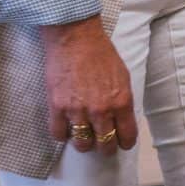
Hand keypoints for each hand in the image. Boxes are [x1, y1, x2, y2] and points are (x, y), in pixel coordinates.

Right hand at [40, 18, 135, 153]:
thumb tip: (121, 118)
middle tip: (101, 144)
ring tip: (83, 138)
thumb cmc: (101, 53)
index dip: (124, 143)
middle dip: (105, 147)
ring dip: (83, 144)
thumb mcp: (122, 77)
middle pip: (105, 144)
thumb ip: (122, 100)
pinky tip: (65, 129)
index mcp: (121, 102)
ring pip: (82, 143)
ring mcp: (78, 110)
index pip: (127, 135)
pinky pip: (58, 134)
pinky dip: (62, 135)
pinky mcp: (57, 107)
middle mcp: (101, 110)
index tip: (121, 144)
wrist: (75, 38)